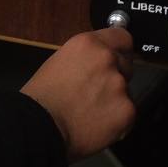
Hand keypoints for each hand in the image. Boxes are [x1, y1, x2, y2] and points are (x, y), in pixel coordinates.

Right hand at [21, 27, 135, 161]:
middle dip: (116, 77)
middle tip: (97, 93)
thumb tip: (95, 66)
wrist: (39, 128)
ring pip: (126, 91)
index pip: (122, 38)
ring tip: (91, 113)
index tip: (115, 60)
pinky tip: (97, 125)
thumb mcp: (59, 63)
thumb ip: (84, 59)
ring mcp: (119, 85)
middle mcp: (107, 59)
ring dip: (115, 100)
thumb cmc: (40, 99)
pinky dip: (117, 121)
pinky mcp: (127, 110)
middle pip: (126, 65)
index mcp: (89, 44)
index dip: (118, 51)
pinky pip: (128, 114)